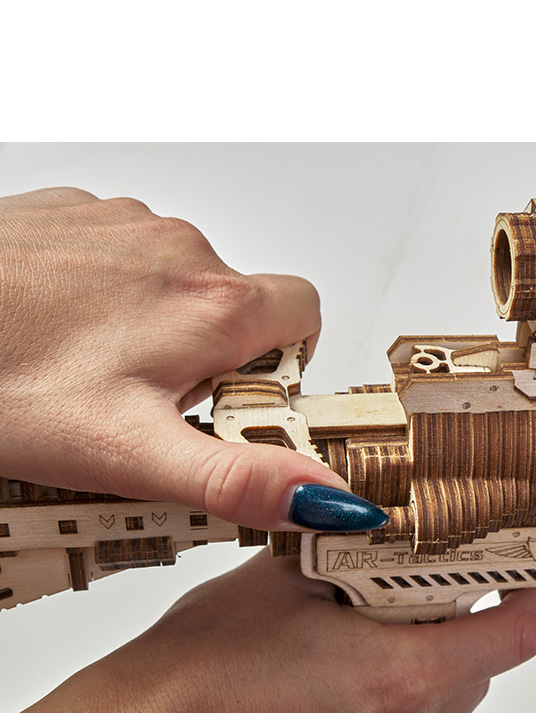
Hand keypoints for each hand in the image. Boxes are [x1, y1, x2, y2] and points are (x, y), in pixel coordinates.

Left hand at [0, 187, 348, 530]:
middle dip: (212, 358)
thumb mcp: (130, 453)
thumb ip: (239, 479)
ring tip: (94, 374)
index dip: (288, 361)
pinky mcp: (69, 215)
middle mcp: (178, 249)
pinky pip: (119, 254)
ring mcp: (120, 224)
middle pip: (237, 304)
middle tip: (150, 410)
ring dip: (158, 325)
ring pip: (176, 281)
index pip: (305, 312)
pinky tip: (58, 332)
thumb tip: (326, 497)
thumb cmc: (3, 378)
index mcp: (211, 305)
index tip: (243, 403)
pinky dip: (107, 293)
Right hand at [0, 552, 535, 712]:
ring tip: (358, 639)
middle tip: (419, 589)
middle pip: (478, 667)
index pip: (514, 635)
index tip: (535, 571)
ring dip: (424, 666)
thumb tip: (400, 533)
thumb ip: (361, 556)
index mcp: (399, 677)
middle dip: (459, 622)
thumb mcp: (286, 581)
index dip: (535, 596)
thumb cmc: (193, 675)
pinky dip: (393, 707)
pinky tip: (337, 685)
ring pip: (443, 705)